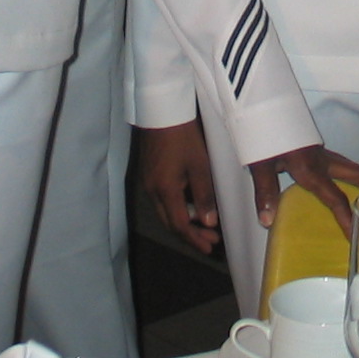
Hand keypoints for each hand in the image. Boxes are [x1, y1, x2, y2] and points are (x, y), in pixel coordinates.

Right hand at [138, 120, 221, 253]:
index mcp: (164, 190)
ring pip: (165, 212)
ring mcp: (148, 181)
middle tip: (211, 240)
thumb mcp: (199, 166)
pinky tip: (191, 206)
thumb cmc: (183, 136)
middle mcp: (152, 190)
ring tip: (205, 225)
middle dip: (190, 234)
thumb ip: (204, 195)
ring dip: (184, 221)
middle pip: (170, 222)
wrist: (162, 111)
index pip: (179, 225)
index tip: (209, 247)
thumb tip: (208, 222)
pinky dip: (177, 208)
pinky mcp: (149, 173)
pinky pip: (162, 200)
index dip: (194, 239)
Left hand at [249, 143, 358, 238]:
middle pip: (355, 172)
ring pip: (348, 165)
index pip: (334, 197)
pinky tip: (342, 181)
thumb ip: (265, 192)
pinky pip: (336, 163)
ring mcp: (318, 151)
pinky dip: (347, 174)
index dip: (346, 218)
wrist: (261, 104)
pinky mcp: (311, 147)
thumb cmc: (261, 132)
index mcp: (310, 167)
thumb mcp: (260, 163)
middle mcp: (320, 159)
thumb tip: (268, 221)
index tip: (356, 235)